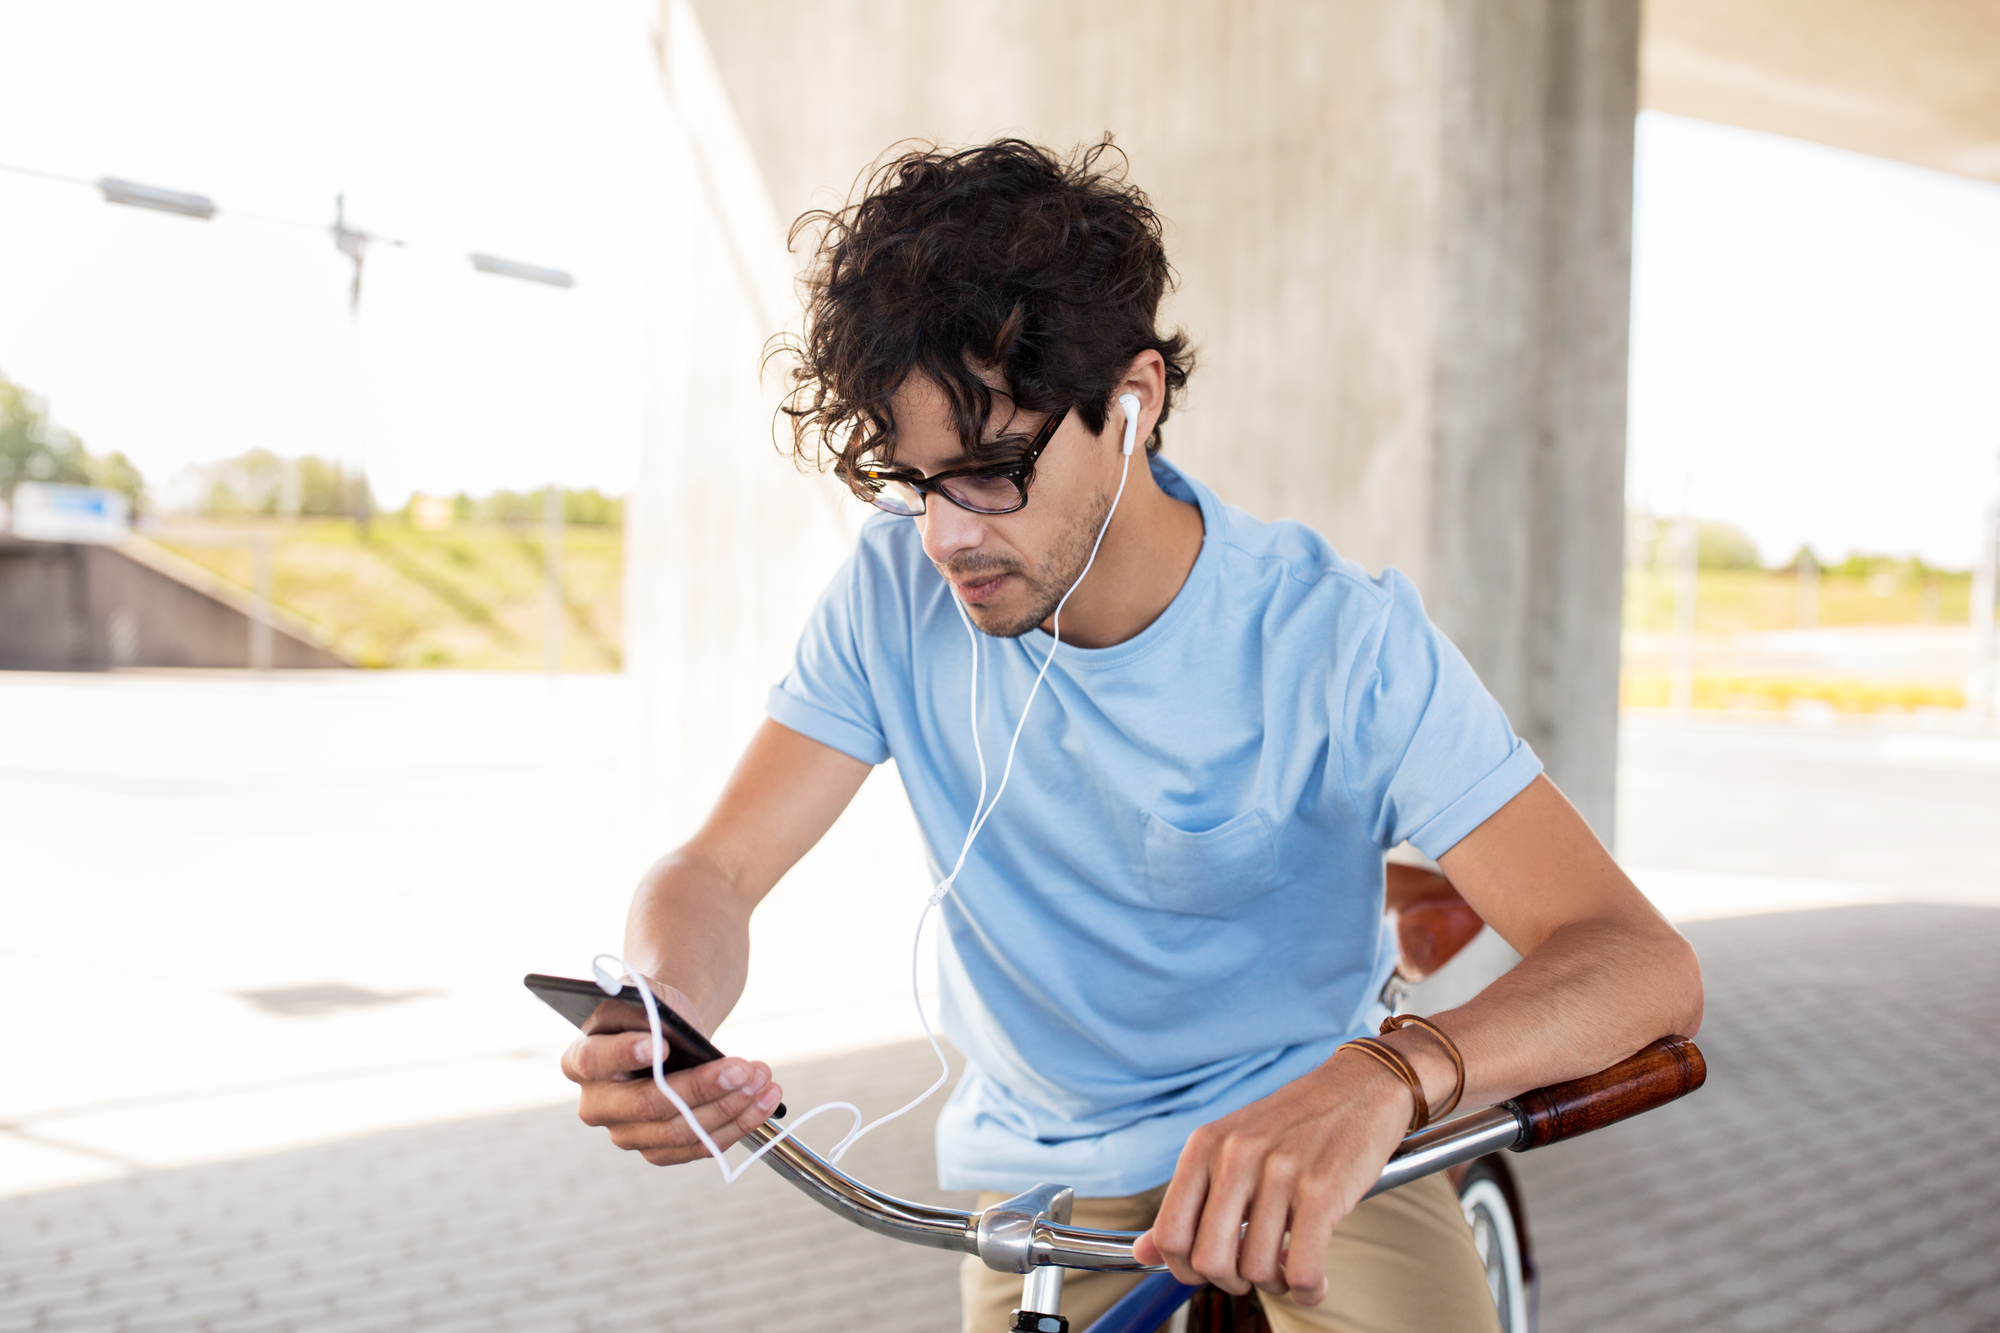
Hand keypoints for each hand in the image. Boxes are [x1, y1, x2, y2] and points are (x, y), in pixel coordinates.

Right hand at [559, 979, 783, 1165]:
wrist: (668, 1034)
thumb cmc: (652, 1012)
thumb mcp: (645, 994)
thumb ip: (643, 998)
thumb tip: (653, 1015)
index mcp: (580, 1060)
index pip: (596, 1060)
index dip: (626, 1054)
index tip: (660, 1043)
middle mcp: (597, 1105)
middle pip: (649, 1104)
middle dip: (701, 1087)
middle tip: (742, 1068)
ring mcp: (627, 1133)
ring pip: (680, 1132)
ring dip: (730, 1107)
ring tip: (763, 1079)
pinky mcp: (659, 1150)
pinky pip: (700, 1146)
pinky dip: (738, 1124)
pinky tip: (765, 1100)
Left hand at [1133, 1049, 1411, 1304]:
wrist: (1359, 1087)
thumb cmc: (1293, 1124)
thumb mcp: (1229, 1148)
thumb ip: (1188, 1201)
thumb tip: (1145, 1253)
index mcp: (1205, 1145)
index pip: (1169, 1233)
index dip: (1183, 1269)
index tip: (1207, 1271)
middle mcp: (1236, 1155)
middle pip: (1209, 1260)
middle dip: (1230, 1282)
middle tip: (1251, 1273)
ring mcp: (1280, 1172)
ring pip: (1258, 1270)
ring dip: (1274, 1285)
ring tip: (1287, 1267)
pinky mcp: (1323, 1190)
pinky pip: (1302, 1270)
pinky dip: (1307, 1290)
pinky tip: (1312, 1279)